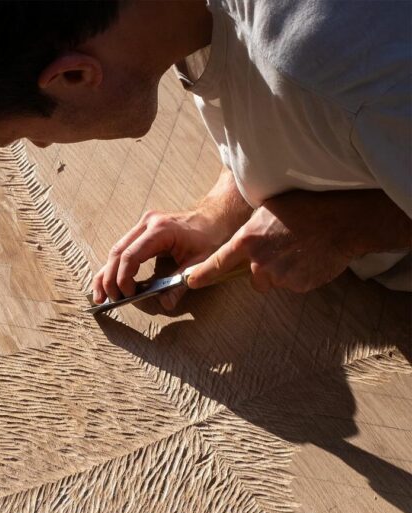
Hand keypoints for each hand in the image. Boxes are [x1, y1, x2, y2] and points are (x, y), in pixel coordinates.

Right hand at [92, 209, 224, 309]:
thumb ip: (181, 283)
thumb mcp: (200, 262)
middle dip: (109, 278)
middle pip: (118, 252)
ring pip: (116, 250)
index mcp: (160, 230)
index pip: (131, 255)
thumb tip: (166, 304)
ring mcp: (142, 225)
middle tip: (109, 300)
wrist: (214, 216)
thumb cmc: (210, 237)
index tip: (127, 295)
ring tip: (100, 296)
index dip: (124, 278)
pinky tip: (107, 283)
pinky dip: (114, 267)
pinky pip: (123, 249)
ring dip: (106, 274)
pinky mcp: (142, 231)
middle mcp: (147, 223)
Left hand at [186, 191, 362, 293]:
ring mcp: (279, 276)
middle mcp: (259, 261)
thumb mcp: (269, 208)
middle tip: (284, 247)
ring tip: (300, 249)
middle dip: (264, 268)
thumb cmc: (307, 207)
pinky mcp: (297, 286)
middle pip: (253, 276)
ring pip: (273, 281)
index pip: (218, 262)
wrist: (343, 221)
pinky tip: (310, 257)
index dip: (203, 274)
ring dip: (282, 271)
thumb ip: (251, 229)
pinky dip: (299, 275)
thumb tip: (242, 241)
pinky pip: (292, 285)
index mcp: (248, 240)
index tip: (190, 282)